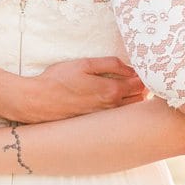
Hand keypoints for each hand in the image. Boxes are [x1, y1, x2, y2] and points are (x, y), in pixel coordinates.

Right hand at [15, 56, 144, 122]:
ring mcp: (105, 116)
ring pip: (130, 109)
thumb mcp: (84, 64)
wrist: (41, 101)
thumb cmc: (60, 79)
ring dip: (134, 97)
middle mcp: (112, 106)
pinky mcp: (98, 120)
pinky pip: (119, 114)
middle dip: (142, 87)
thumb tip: (129, 67)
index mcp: (112, 90)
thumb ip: (109, 64)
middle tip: (137, 75)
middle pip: (139, 98)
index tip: (142, 67)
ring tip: (128, 85)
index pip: (139, 84)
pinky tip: (115, 97)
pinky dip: (123, 106)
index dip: (144, 75)